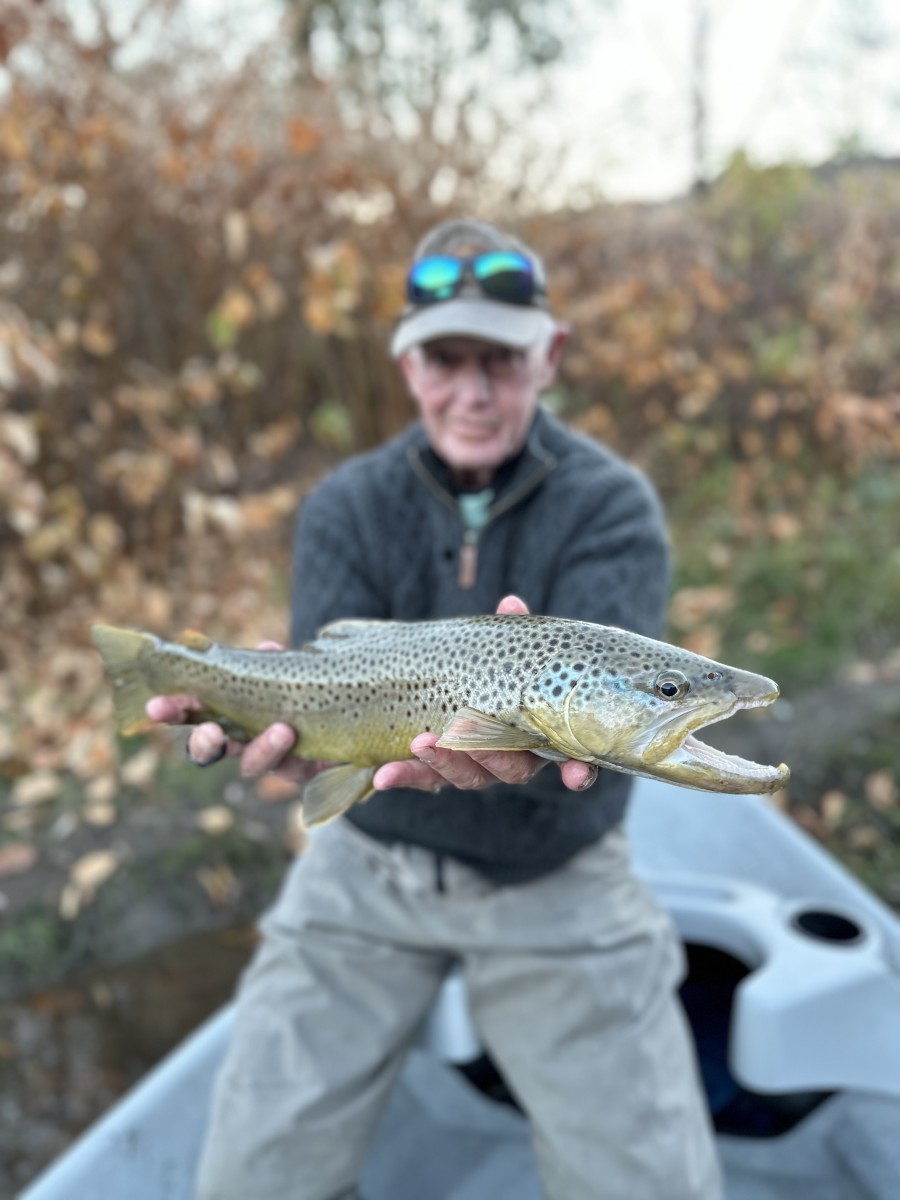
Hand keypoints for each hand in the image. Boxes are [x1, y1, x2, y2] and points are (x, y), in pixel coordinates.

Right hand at [145, 641, 313, 782]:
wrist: (342, 722)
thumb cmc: (303, 692)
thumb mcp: (285, 672)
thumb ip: (273, 664)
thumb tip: (267, 647)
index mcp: (226, 711)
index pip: (192, 712)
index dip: (172, 711)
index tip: (156, 707)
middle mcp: (241, 739)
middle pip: (210, 749)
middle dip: (205, 742)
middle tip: (211, 733)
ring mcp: (267, 758)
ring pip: (252, 764)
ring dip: (261, 749)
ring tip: (282, 730)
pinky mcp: (299, 770)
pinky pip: (291, 769)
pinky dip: (290, 752)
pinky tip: (295, 734)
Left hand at [372, 595, 597, 794]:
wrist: (461, 686)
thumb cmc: (502, 671)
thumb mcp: (509, 653)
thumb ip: (514, 635)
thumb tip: (510, 605)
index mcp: (544, 736)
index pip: (571, 763)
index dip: (578, 772)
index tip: (577, 776)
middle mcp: (514, 760)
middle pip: (510, 770)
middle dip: (489, 755)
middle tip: (466, 739)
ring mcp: (477, 769)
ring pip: (468, 776)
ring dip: (443, 763)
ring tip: (420, 743)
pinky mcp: (440, 772)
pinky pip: (425, 778)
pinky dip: (405, 776)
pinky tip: (383, 776)